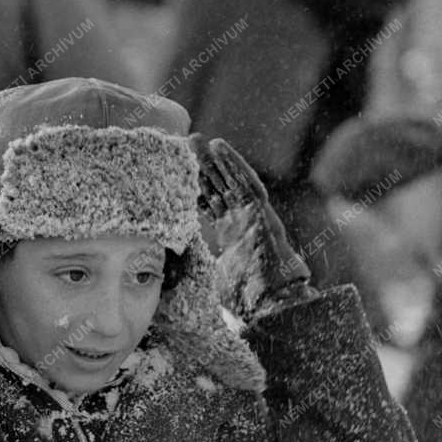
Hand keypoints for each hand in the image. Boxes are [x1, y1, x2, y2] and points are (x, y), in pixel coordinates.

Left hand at [192, 136, 311, 321]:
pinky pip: (246, 180)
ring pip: (230, 178)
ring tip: (197, 138)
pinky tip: (219, 146)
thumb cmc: (246, 296)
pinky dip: (234, 162)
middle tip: (184, 144)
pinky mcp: (262, 210)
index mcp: (230, 233)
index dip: (194, 186)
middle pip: (218, 185)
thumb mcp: (211, 276)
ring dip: (214, 157)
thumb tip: (169, 270)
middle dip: (202, 165)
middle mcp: (241, 219)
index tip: (176, 171)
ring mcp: (252, 213)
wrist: (271, 303)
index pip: (208, 202)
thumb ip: (196, 267)